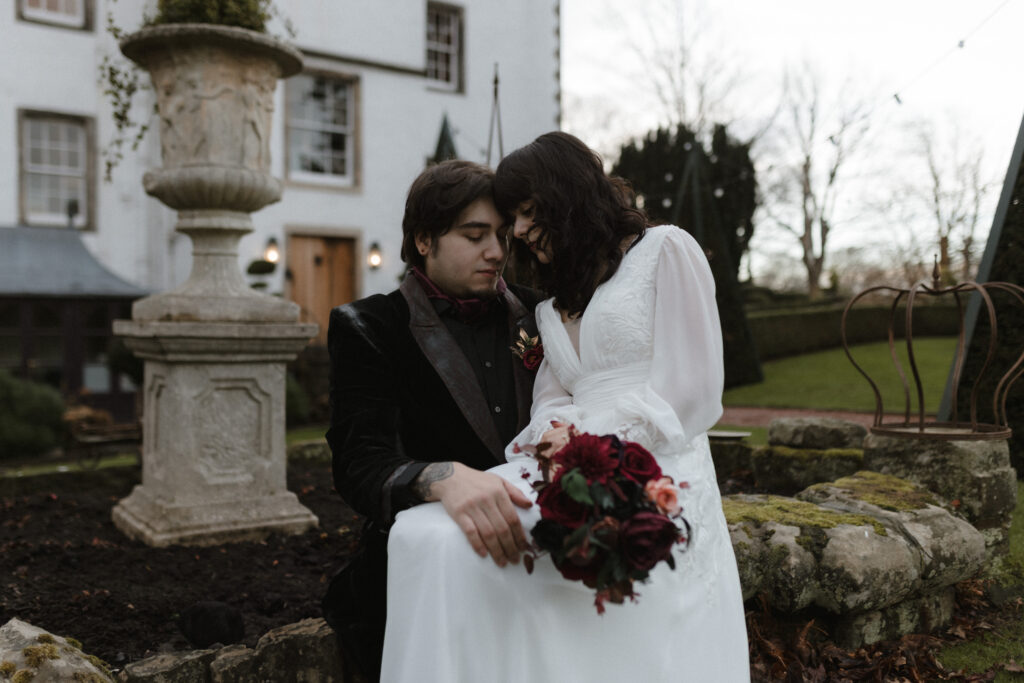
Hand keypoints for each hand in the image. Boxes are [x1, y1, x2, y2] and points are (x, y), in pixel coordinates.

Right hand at [414, 462, 532, 566]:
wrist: (450, 477)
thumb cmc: (477, 481)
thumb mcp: (498, 481)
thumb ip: (515, 492)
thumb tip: (530, 505)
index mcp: (498, 492)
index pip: (512, 518)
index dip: (519, 535)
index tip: (524, 548)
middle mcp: (486, 500)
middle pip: (502, 528)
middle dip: (510, 547)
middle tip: (515, 560)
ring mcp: (472, 507)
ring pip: (488, 533)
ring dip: (496, 550)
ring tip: (502, 562)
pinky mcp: (459, 513)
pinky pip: (470, 532)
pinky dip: (478, 545)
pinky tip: (484, 554)